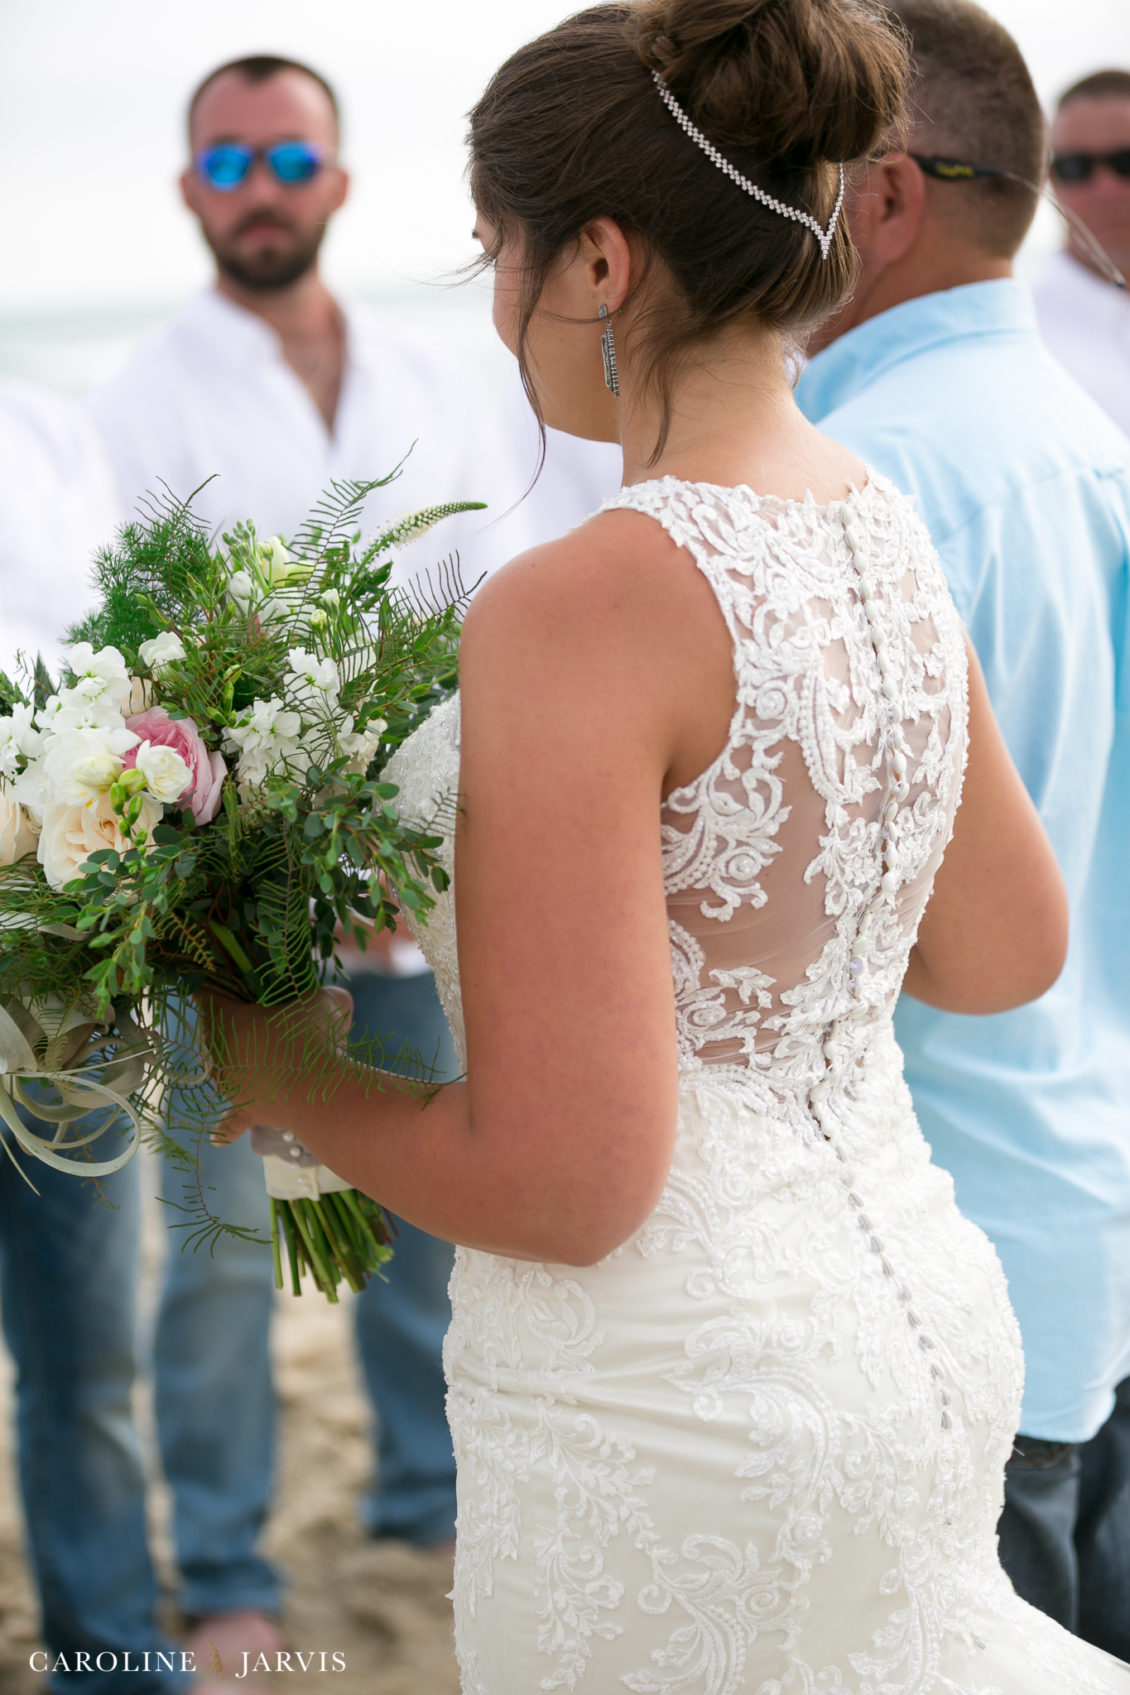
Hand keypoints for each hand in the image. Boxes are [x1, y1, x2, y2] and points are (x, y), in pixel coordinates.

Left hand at [198, 985, 353, 1143]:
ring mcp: (230, 1085)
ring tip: (255, 1053)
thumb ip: (321, 993)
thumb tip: (328, 995)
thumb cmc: (316, 1039)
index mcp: (228, 1018)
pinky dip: (225, 1128)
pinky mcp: (246, 1111)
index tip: (228, 982)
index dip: (215, 986)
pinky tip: (218, 1137)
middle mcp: (219, 1052)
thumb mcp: (324, 1001)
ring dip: (232, 1060)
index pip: (206, 995)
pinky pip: (230, 1123)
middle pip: (211, 1030)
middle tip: (254, 1014)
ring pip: (219, 1068)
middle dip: (227, 1021)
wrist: (320, 1092)